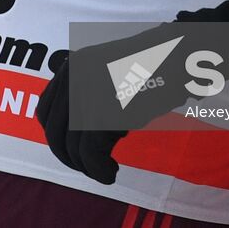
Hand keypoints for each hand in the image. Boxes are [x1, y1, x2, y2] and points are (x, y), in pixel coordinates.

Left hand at [34, 20, 192, 184]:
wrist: (183, 54)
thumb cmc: (155, 67)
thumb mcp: (110, 74)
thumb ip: (88, 95)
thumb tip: (75, 139)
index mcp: (72, 66)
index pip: (45, 111)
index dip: (56, 138)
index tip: (74, 153)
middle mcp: (74, 76)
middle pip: (55, 131)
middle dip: (70, 158)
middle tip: (91, 168)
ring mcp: (89, 93)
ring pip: (73, 146)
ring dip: (87, 168)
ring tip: (106, 173)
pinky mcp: (107, 110)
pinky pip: (92, 153)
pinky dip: (99, 170)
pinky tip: (111, 173)